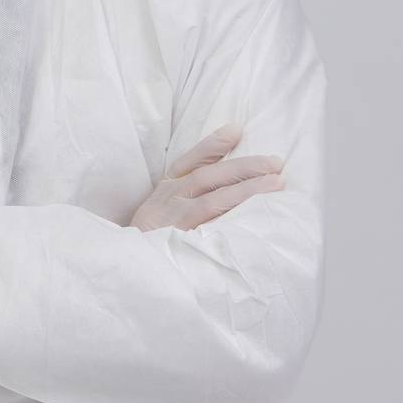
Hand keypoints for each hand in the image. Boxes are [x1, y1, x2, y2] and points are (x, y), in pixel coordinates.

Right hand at [130, 123, 283, 231]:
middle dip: (243, 167)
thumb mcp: (162, 211)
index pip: (189, 162)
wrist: (126, 273)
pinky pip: (210, 232)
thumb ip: (188, 194)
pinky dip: (232, 224)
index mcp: (165, 191)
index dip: (212, 144)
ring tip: (275, 184)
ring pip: (212, 201)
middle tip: (275, 163)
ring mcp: (173, 223)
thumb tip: (231, 180)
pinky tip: (256, 220)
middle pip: (206, 177)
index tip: (237, 129)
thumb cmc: (152, 241)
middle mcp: (168, 201)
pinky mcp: (180, 245)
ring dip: (245, 190)